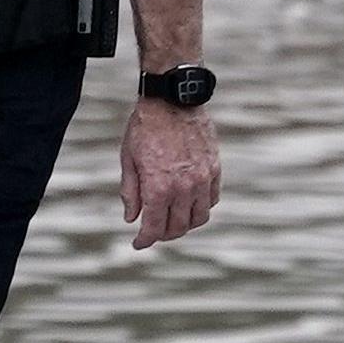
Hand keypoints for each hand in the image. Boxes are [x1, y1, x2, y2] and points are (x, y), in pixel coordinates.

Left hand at [119, 98, 218, 249]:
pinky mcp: (214, 168)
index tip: (139, 244)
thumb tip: (131, 218)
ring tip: (173, 219)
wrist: (173, 98)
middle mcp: (183, 187)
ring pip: (199, 218)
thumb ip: (130, 191)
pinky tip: (189, 202)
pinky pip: (212, 199)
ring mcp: (202, 179)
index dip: (144, 241)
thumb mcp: (129, 159)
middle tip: (154, 231)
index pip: (153, 228)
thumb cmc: (145, 127)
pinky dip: (201, 207)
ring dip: (185, 224)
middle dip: (163, 235)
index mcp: (158, 187)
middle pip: (177, 228)